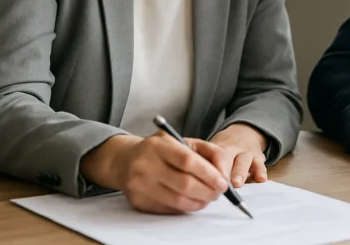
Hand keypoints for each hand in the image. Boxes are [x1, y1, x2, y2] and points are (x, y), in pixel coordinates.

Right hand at [80, 132, 229, 213]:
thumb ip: (207, 151)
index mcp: (158, 145)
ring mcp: (139, 185)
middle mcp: (145, 164)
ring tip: (208, 197)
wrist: (126, 160)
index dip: (209, 174)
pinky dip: (185, 207)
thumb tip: (224, 174)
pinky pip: (169, 209)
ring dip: (199, 202)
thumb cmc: (160, 150)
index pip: (187, 161)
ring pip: (178, 201)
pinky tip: (192, 201)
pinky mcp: (138, 201)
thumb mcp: (182, 140)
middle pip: (184, 184)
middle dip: (208, 191)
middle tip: (219, 192)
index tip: (223, 182)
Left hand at [209, 124, 268, 187]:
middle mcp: (232, 149)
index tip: (206, 180)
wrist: (243, 134)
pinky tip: (260, 179)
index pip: (214, 156)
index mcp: (218, 148)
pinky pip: (260, 164)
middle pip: (227, 158)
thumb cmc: (223, 150)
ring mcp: (246, 152)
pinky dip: (260, 172)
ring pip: (244, 161)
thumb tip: (188, 184)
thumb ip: (203, 164)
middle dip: (223, 171)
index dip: (211, 168)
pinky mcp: (259, 158)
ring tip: (237, 184)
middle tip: (218, 183)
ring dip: (240, 173)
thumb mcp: (211, 151)